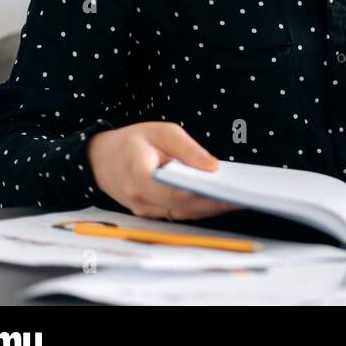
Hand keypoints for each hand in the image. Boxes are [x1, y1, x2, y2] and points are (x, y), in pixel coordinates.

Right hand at [87, 121, 239, 219]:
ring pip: (183, 214)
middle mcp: (140, 200)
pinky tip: (221, 199)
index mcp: (140, 176)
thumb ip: (189, 150)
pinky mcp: (150, 214)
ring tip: (239, 198)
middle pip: (185, 207)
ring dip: (211, 208)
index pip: (178, 192)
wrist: (100, 158)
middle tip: (245, 197)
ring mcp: (144, 211)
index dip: (207, 195)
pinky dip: (199, 207)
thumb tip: (214, 168)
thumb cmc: (133, 141)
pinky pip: (178, 212)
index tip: (232, 192)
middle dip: (216, 204)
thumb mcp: (162, 132)